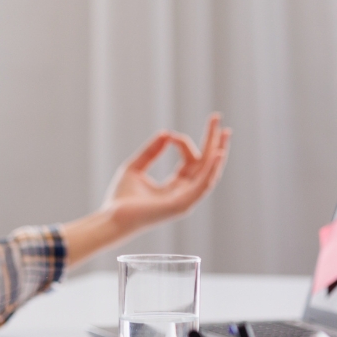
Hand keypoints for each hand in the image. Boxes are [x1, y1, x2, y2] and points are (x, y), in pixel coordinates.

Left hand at [101, 113, 229, 229]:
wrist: (112, 218)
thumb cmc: (121, 198)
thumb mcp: (136, 167)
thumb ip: (151, 152)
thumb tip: (167, 133)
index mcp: (175, 186)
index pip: (191, 160)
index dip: (183, 143)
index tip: (170, 135)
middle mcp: (184, 193)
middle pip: (205, 165)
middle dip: (213, 142)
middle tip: (219, 119)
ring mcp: (185, 200)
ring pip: (209, 173)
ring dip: (218, 152)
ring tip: (224, 132)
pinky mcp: (182, 205)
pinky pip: (202, 185)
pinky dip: (211, 169)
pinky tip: (217, 153)